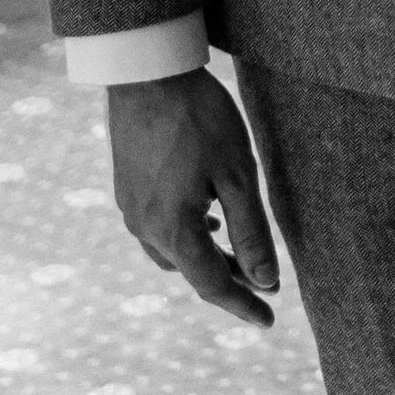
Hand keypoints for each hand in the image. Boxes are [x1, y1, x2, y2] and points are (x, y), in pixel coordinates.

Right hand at [107, 68, 281, 328]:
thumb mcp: (237, 174)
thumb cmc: (199, 119)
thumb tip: (266, 282)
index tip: (269, 320)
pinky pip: (158, 229)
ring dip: (205, 258)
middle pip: (191, 271)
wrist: (146, 74)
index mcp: (172, 230)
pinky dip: (186, 235)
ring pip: (173, 252)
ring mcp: (130, 209)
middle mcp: (144, 228)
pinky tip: (206, 218)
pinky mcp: (125, 189)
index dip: (243, 305)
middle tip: (262, 285)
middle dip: (228, 280)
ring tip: (236, 252)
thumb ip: (251, 232)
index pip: (212, 285)